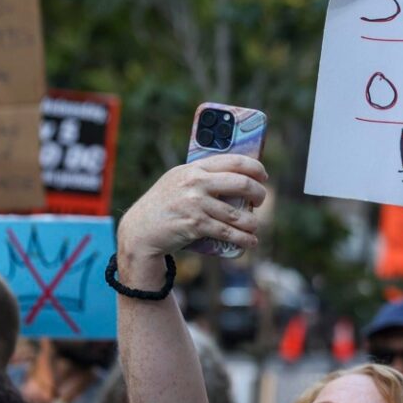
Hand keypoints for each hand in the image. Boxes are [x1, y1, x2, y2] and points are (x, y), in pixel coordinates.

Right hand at [118, 154, 267, 258]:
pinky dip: (244, 239)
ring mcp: (195, 204)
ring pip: (238, 214)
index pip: (234, 161)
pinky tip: (250, 241)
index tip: (263, 177)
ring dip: (253, 223)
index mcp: (194, 168)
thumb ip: (202, 176)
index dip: (255, 168)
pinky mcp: (195, 225)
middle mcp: (195, 183)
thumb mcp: (179, 181)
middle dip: (259, 194)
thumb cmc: (165, 205)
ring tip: (254, 227)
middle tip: (260, 201)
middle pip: (242, 184)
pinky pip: (228, 232)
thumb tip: (239, 176)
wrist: (140, 230)